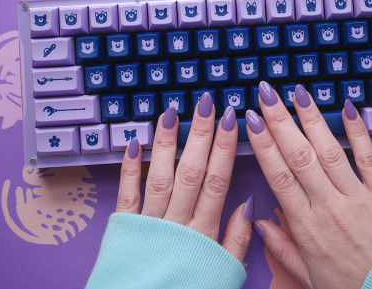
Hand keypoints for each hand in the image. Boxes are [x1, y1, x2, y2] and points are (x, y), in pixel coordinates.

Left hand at [116, 92, 251, 261]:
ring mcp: (148, 221)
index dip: (225, 147)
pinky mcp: (124, 226)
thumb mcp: (222, 271)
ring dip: (167, 141)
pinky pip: (126, 192)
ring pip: (161, 174)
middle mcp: (176, 221)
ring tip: (172, 111)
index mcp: (203, 231)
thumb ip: (237, 238)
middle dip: (200, 133)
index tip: (232, 119)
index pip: (218, 180)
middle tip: (206, 102)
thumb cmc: (188, 288)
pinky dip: (129, 166)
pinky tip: (134, 141)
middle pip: (191, 170)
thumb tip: (247, 203)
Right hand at [247, 82, 371, 288]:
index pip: (278, 177)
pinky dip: (358, 132)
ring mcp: (359, 198)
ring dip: (312, 119)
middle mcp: (329, 207)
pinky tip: (347, 108)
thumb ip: (282, 248)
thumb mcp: (310, 278)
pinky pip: (369, 157)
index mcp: (307, 227)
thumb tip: (257, 222)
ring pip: (329, 151)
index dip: (263, 145)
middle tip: (266, 94)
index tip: (250, 121)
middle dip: (280, 122)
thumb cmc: (357, 288)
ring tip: (298, 93)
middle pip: (299, 157)